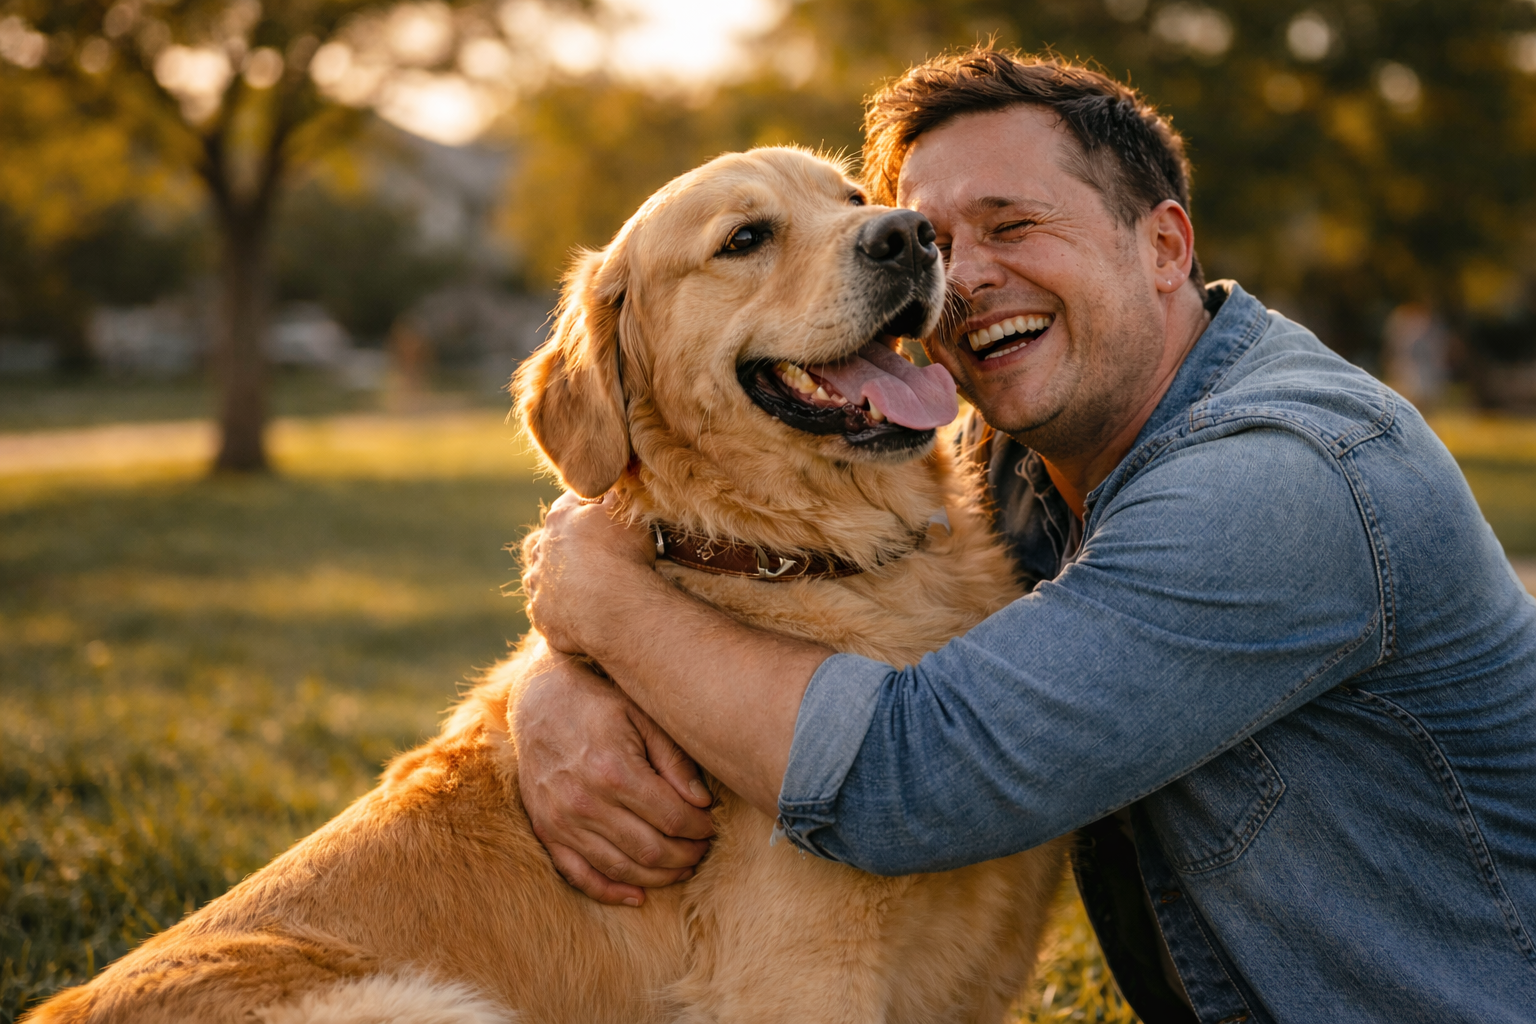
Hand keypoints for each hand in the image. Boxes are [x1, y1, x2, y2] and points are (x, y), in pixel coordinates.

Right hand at [513, 648, 714, 904]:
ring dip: (658, 876)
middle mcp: (585, 801)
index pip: (672, 818)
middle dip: (685, 855)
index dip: (699, 828)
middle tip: (702, 849)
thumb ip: (674, 761)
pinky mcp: (546, 830)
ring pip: (620, 867)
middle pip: (650, 849)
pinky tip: (637, 895)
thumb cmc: (599, 703)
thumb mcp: (642, 716)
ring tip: (682, 867)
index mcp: (614, 771)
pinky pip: (579, 875)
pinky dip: (610, 891)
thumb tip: (703, 803)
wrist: (539, 699)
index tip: (711, 825)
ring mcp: (561, 820)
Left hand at [522, 491, 657, 654]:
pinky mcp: (542, 616)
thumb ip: (616, 496)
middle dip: (568, 546)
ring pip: (543, 577)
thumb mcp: (625, 513)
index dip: (588, 508)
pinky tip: (579, 613)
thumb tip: (614, 484)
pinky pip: (547, 611)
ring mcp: (538, 586)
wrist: (617, 608)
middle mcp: (541, 551)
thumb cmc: (624, 555)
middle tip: (593, 555)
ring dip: (558, 579)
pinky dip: (560, 611)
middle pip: (551, 542)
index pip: (570, 504)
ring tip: (584, 587)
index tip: (602, 513)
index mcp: (559, 519)